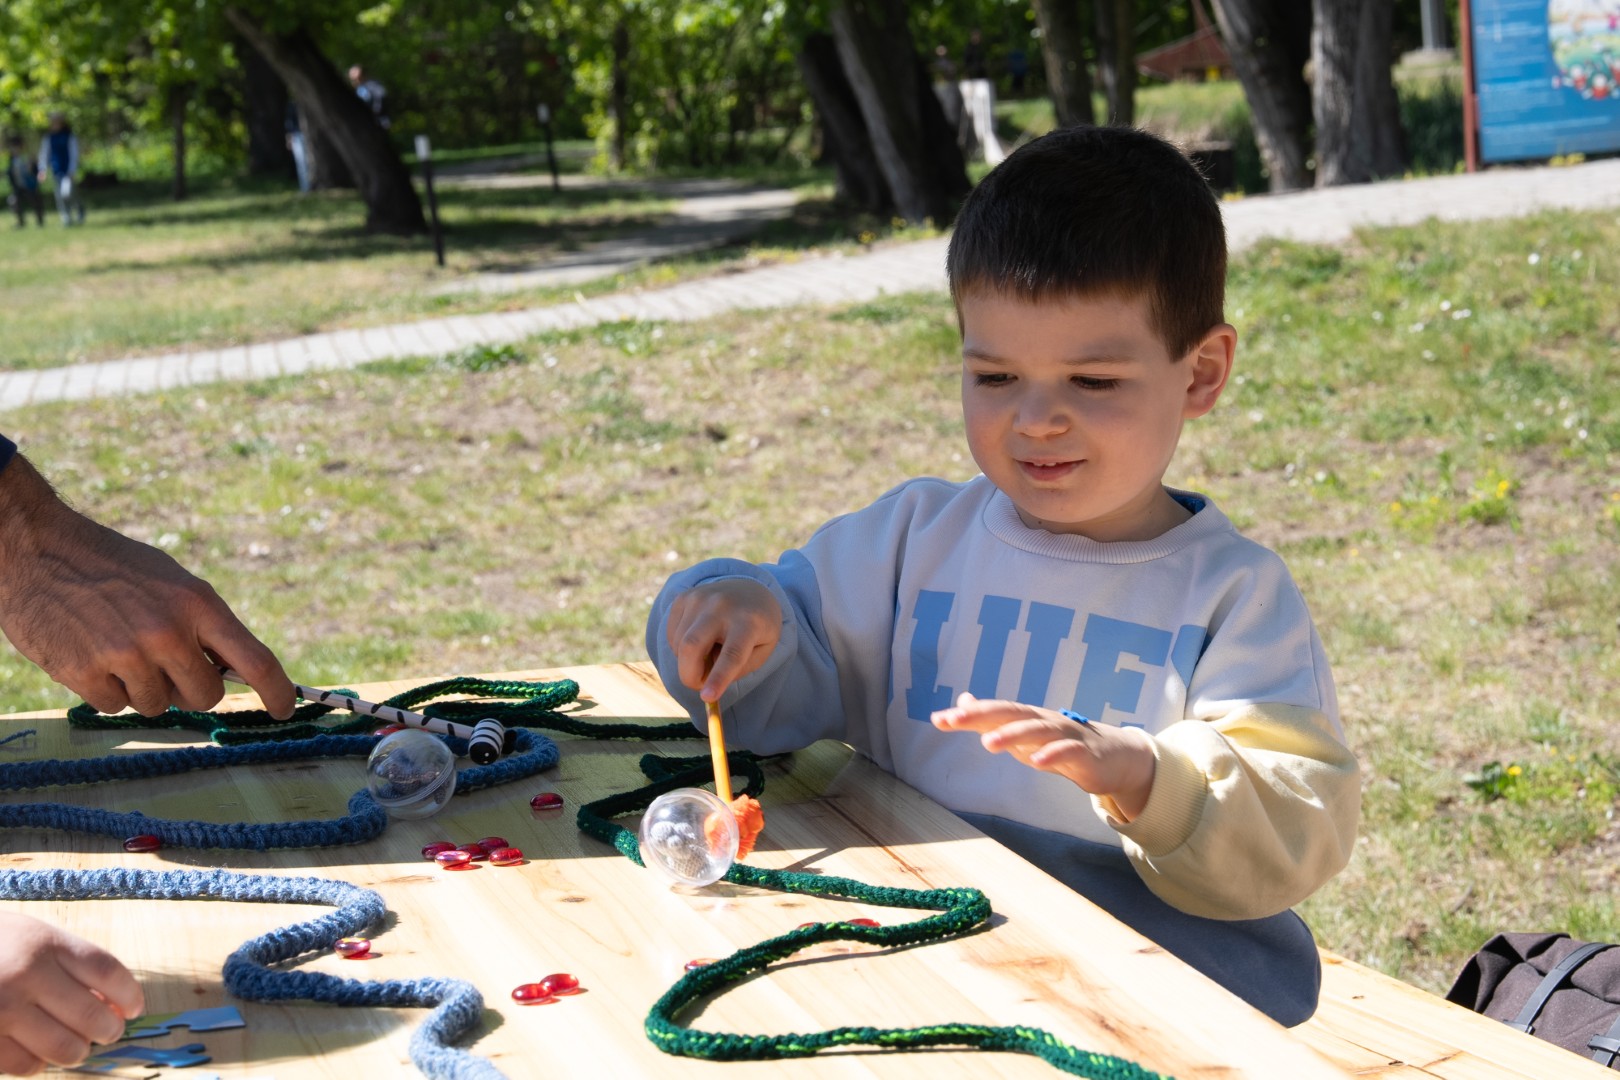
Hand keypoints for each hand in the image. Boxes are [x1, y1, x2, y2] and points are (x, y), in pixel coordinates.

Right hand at [0, 455, 295, 718]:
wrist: (37, 549)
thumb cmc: (113, 566)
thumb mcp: (171, 582)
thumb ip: (204, 624)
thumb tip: (231, 671)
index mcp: (198, 604)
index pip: (255, 660)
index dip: (277, 692)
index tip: (285, 708)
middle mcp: (167, 632)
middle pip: (205, 696)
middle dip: (190, 688)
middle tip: (165, 663)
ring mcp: (125, 655)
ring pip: (157, 705)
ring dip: (143, 687)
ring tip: (119, 648)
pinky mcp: (84, 673)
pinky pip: (115, 707)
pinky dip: (107, 690)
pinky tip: (92, 656)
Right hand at [0, 913, 142, 1074]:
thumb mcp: (32, 938)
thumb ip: (71, 964)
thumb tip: (115, 1003)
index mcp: (45, 944)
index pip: (108, 972)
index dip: (130, 995)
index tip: (135, 1008)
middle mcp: (26, 976)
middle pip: (93, 1015)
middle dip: (109, 1030)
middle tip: (108, 1032)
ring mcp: (2, 1010)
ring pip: (65, 1048)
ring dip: (78, 1051)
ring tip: (76, 1046)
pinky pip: (27, 1066)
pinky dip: (40, 1064)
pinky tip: (37, 1052)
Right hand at [663, 578, 780, 700]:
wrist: (749, 589)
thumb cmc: (757, 628)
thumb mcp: (761, 651)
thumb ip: (737, 669)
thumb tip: (704, 682)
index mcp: (749, 621)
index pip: (732, 654)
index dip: (718, 677)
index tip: (707, 698)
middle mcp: (721, 606)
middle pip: (692, 646)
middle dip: (689, 675)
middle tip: (698, 686)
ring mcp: (699, 598)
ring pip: (679, 644)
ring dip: (689, 661)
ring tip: (709, 653)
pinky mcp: (683, 598)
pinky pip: (672, 634)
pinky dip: (680, 648)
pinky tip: (699, 640)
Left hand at [931, 692, 1157, 819]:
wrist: (1112, 758)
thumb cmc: (1060, 744)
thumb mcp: (1022, 734)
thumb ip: (992, 720)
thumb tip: (962, 702)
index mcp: (1025, 718)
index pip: (992, 713)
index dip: (966, 715)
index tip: (939, 719)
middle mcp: (1042, 721)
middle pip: (1010, 713)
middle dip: (981, 715)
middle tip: (953, 720)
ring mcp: (1064, 734)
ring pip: (1037, 730)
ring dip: (1012, 735)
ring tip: (988, 743)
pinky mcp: (1084, 753)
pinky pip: (1067, 751)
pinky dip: (1052, 755)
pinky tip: (1036, 762)